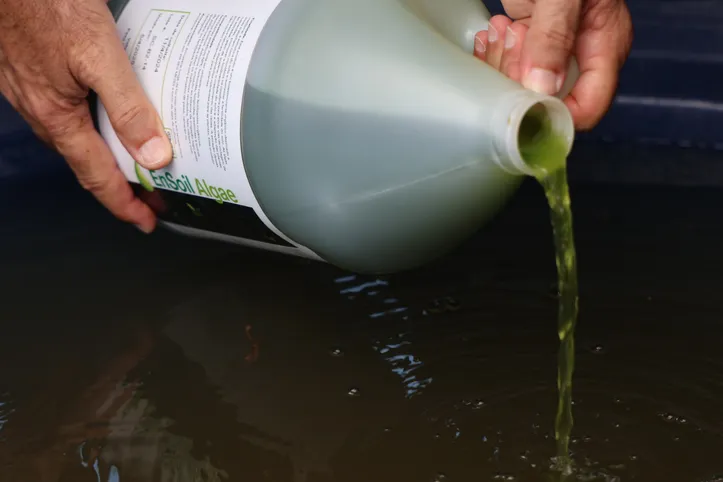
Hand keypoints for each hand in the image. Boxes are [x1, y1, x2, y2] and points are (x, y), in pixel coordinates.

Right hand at [0, 0, 172, 232]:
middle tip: (155, 193)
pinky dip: (97, 124)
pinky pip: (70, 112)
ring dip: (110, 154)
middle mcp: (42, 112)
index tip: (147, 220)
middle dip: (123, 184)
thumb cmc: (47, 3)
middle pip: (89, 162)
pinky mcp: (35, 74)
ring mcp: (34, 93)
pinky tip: (114, 114)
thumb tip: (153, 156)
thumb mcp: (100, 55)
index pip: (97, 177)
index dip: (125, 204)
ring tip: (141, 159)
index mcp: (57, 117)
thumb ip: (127, 107)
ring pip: (79, 137)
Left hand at [474, 0, 632, 129]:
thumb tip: (541, 88)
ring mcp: (556, 46)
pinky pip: (512, 63)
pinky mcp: (533, 37)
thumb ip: (554, 37)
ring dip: (502, 65)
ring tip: (499, 31)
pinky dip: (495, 53)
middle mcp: (581, 53)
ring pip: (524, 84)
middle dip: (518, 82)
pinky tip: (490, 33)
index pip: (587, 109)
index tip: (523, 109)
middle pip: (548, 99)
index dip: (556, 118)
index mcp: (605, 46)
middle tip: (507, 48)